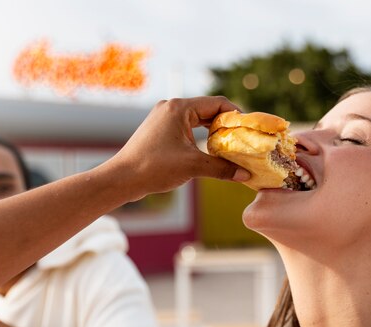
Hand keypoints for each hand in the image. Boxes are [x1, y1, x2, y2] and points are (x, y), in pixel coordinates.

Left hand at [105, 96, 250, 200]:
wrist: (122, 179)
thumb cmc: (154, 167)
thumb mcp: (193, 167)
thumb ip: (222, 168)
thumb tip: (245, 174)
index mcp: (180, 108)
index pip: (218, 103)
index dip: (237, 116)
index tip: (249, 131)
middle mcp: (172, 107)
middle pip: (209, 109)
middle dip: (227, 125)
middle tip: (243, 140)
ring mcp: (164, 117)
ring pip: (198, 119)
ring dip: (214, 131)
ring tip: (230, 146)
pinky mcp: (160, 129)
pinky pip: (188, 127)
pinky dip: (201, 136)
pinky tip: (211, 150)